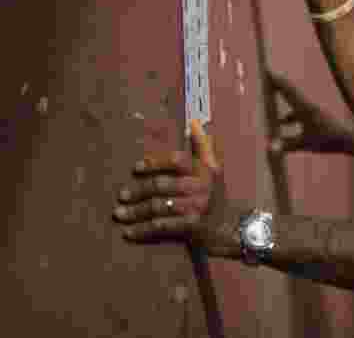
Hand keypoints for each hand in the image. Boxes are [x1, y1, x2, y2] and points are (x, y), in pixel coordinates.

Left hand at [113, 119, 240, 257]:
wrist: (229, 227)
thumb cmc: (215, 196)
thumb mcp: (214, 170)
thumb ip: (203, 147)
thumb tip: (193, 124)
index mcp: (204, 170)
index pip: (176, 160)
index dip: (154, 162)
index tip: (135, 168)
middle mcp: (202, 186)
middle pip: (162, 185)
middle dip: (138, 191)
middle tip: (121, 196)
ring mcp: (197, 207)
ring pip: (159, 206)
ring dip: (135, 211)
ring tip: (119, 214)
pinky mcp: (192, 226)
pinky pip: (161, 227)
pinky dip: (143, 230)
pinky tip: (129, 232)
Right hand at [267, 71, 353, 154]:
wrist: (350, 139)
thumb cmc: (329, 140)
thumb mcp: (305, 144)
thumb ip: (286, 145)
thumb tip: (268, 148)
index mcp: (306, 108)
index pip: (288, 91)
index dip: (277, 81)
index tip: (267, 70)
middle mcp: (309, 105)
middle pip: (291, 91)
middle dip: (279, 83)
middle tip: (268, 73)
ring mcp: (314, 110)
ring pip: (296, 100)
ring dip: (285, 96)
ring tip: (273, 92)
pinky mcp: (318, 116)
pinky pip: (300, 111)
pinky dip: (290, 113)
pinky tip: (282, 121)